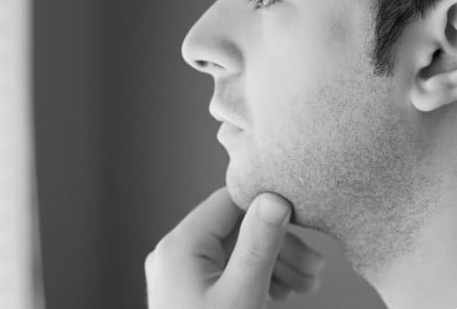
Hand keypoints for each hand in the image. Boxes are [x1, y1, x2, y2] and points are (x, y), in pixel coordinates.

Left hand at [144, 186, 325, 308]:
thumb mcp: (242, 295)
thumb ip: (258, 244)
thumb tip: (275, 197)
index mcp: (181, 245)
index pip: (229, 202)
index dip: (267, 206)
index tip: (303, 219)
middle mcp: (176, 253)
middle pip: (236, 229)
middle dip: (279, 245)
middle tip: (316, 268)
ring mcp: (182, 273)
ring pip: (235, 251)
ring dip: (274, 263)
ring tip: (308, 285)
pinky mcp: (190, 291)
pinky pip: (227, 271)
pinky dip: (257, 277)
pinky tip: (284, 293)